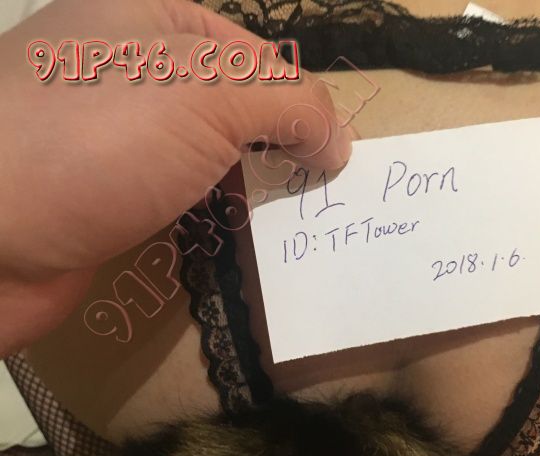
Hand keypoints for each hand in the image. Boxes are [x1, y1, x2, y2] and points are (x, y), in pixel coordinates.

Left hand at [0, 0, 350, 354]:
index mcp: (150, 19)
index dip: (302, 101)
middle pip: (234, 108)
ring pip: (211, 160)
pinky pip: (184, 204)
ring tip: (295, 223)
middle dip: (281, 150)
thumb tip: (338, 141)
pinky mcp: (111, 202)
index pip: (255, 55)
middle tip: (321, 192)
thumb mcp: (207, 93)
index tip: (336, 155)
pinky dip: (219, 221)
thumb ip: (287, 103)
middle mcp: (132, 74)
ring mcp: (118, 141)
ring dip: (253, 190)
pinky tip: (244, 243)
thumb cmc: (95, 138)